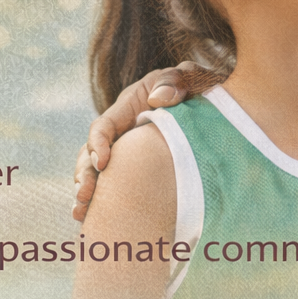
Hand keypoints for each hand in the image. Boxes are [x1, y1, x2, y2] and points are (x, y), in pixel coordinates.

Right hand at [71, 63, 198, 220]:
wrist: (216, 105)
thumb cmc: (199, 87)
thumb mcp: (190, 77)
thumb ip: (175, 81)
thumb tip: (158, 100)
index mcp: (128, 107)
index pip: (104, 125)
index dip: (98, 143)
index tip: (103, 163)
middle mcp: (121, 131)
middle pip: (91, 153)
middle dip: (85, 175)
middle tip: (85, 196)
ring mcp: (126, 151)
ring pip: (96, 172)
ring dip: (87, 192)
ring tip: (81, 213)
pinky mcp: (135, 168)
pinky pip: (114, 185)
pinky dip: (103, 202)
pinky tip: (95, 221)